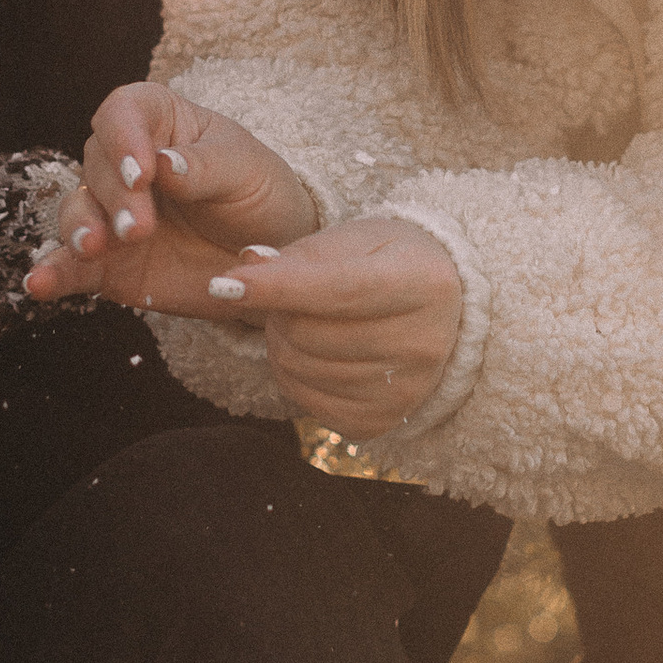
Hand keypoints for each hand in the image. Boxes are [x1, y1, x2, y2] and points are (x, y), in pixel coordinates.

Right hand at [23, 84, 320, 315]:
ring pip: (77, 209)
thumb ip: (203, 167)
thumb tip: (163, 164)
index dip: (124, 137)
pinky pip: (71, 264)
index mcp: (158, 121)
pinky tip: (38, 283)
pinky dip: (53, 273)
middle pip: (97, 163)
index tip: (143, 171)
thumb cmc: (258, 194)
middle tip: (139, 226)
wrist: (269, 257)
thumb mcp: (245, 171)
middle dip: (115, 194)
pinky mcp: (105, 262)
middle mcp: (123, 162)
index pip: (125, 111)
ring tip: (95, 247)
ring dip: (81, 227)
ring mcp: (110, 212)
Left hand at [197, 215, 465, 436]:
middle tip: (288, 297)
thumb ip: (300, 254)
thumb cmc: (386, 263)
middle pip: (310, 334)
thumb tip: (246, 266)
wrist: (441, 311)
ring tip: (303, 322)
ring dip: (281, 343)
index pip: (340, 290)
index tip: (222, 283)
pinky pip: (305, 403)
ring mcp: (407, 391)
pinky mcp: (381, 423)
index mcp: (424, 282)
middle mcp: (425, 343)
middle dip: (279, 312)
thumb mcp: (353, 240)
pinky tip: (313, 355)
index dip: (278, 288)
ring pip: (300, 370)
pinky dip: (293, 377)